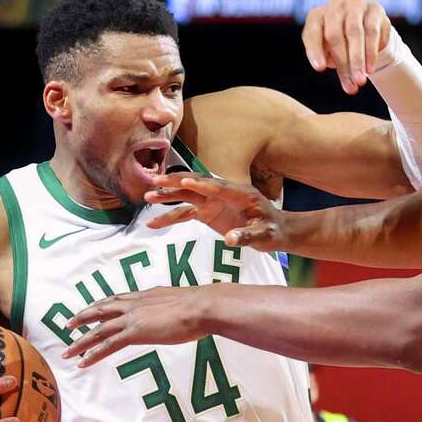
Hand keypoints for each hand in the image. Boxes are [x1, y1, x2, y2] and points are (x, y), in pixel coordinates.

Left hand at [61, 286, 210, 366]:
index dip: (103, 304)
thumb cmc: (203, 305)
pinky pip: (108, 345)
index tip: (92, 309)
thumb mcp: (186, 302)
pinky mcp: (135, 332)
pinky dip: (93, 353)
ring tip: (68, 350)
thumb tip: (183, 310)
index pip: (118, 299)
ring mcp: (134, 318)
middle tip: (68, 324)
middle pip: (102, 309)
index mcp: (147, 295)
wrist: (203, 306)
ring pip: (99, 330)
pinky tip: (83, 362)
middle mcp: (136, 304)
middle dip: (83, 317)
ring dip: (81, 341)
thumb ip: (176, 306)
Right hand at [144, 173, 288, 250]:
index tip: (185, 181)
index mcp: (241, 194)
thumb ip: (248, 236)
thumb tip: (231, 239)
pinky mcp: (207, 211)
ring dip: (168, 195)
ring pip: (187, 194)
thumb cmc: (272, 230)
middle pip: (197, 184)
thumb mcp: (265, 236)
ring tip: (147, 196)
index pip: (219, 187)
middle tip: (156, 181)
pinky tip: (153, 224)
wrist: (274, 230)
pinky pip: (185, 212)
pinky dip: (170, 217)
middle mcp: (224, 193)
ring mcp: (213, 201)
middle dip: (176, 182)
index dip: (202, 184)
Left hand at [303, 0, 392, 93]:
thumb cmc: (343, 45)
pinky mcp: (374, 8)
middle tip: (351, 84)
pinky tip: (371, 68)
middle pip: (334, 35)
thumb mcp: (333, 55)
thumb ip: (337, 67)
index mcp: (316, 16)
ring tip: (361, 80)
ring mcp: (354, 4)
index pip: (312, 33)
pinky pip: (372, 31)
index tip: (320, 69)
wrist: (368, 31)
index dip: (315, 51)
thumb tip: (351, 88)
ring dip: (358, 59)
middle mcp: (334, 7)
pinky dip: (371, 52)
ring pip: (355, 32)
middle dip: (343, 62)